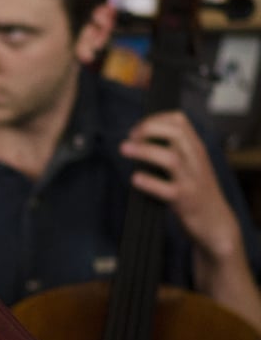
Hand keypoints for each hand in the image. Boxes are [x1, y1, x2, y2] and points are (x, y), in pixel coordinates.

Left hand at [119, 111, 241, 261]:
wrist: (215, 221)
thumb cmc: (196, 191)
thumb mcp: (191, 163)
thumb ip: (174, 148)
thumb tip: (140, 135)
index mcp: (196, 149)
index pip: (179, 121)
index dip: (155, 119)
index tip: (137, 128)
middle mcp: (196, 161)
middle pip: (176, 134)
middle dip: (149, 129)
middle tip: (130, 137)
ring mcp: (191, 180)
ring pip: (171, 159)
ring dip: (145, 151)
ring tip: (124, 149)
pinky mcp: (185, 200)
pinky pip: (168, 189)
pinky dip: (149, 182)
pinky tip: (135, 178)